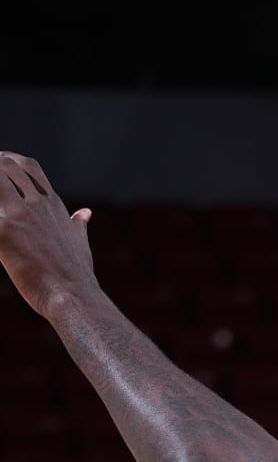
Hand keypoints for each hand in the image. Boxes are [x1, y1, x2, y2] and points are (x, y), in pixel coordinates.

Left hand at [0, 154, 95, 317]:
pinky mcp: (4, 232)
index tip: (0, 170)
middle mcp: (37, 204)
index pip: (29, 167)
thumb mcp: (81, 245)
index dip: (10, 162)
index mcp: (53, 205)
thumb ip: (78, 225)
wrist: (76, 299)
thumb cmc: (78, 279)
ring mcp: (20, 215)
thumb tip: (86, 212)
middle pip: (7, 165)